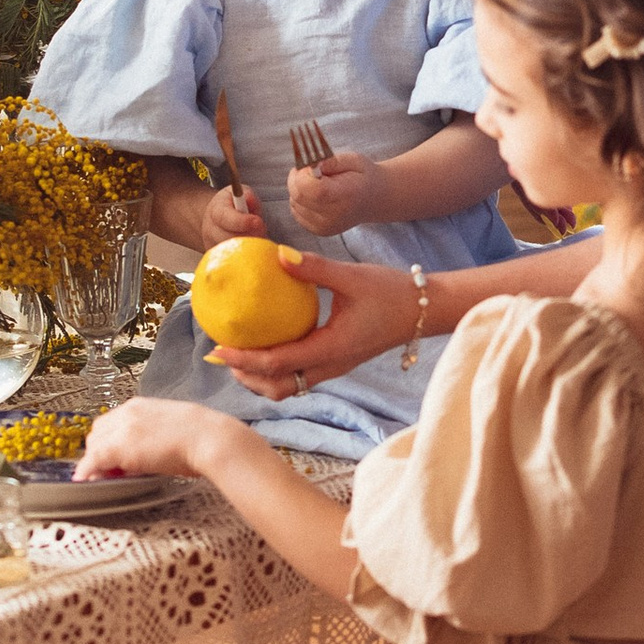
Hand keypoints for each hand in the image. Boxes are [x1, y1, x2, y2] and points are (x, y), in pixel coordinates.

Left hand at [80, 398, 231, 480]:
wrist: (209, 438)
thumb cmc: (201, 435)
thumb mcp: (172, 426)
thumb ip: (152, 433)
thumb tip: (147, 450)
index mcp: (139, 406)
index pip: (110, 422)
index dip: (108, 441)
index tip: (112, 456)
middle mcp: (126, 413)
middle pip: (97, 432)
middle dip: (99, 450)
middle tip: (108, 470)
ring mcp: (122, 429)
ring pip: (94, 445)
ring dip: (96, 461)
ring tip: (107, 477)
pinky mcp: (120, 448)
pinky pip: (93, 461)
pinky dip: (87, 471)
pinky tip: (85, 481)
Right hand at [193, 178, 269, 252]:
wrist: (215, 220)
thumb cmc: (231, 205)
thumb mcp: (239, 193)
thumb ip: (247, 195)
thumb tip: (249, 200)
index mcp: (215, 211)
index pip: (226, 218)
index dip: (243, 221)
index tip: (258, 221)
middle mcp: (211, 231)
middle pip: (232, 238)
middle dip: (251, 235)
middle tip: (262, 229)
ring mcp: (214, 247)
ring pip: (236, 252)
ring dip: (252, 245)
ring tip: (257, 235)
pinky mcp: (220, 259)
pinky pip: (236, 261)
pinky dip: (248, 254)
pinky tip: (252, 245)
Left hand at [215, 250, 413, 397]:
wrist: (424, 309)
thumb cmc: (390, 291)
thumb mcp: (350, 276)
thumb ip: (313, 268)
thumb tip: (277, 255)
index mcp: (331, 349)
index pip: (278, 364)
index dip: (245, 359)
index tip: (218, 349)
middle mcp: (331, 365)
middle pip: (279, 388)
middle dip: (247, 377)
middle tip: (221, 356)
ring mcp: (335, 367)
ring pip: (290, 387)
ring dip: (261, 377)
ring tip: (239, 354)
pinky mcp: (338, 361)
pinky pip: (301, 374)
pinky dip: (278, 368)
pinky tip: (268, 342)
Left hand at [287, 150, 387, 236]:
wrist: (374, 199)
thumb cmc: (363, 177)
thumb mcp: (354, 160)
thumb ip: (331, 161)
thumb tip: (312, 163)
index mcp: (346, 196)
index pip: (313, 189)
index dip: (304, 173)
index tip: (311, 165)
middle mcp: (335, 216)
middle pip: (298, 196)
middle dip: (297, 178)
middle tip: (310, 170)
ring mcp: (326, 226)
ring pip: (294, 203)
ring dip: (298, 189)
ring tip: (317, 183)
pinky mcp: (319, 231)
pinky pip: (296, 211)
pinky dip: (300, 200)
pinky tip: (315, 195)